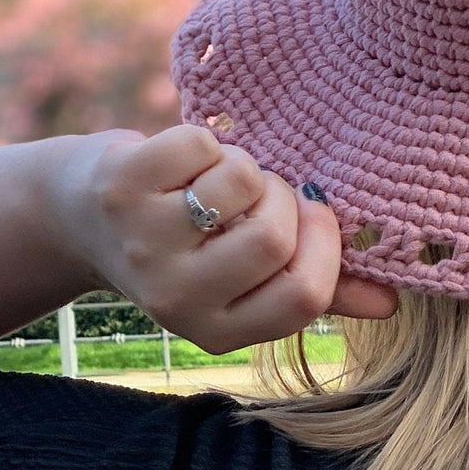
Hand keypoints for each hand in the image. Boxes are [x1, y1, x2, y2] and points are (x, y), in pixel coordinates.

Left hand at [49, 125, 398, 354]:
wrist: (79, 217)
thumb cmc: (187, 243)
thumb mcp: (245, 277)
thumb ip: (318, 287)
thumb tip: (389, 301)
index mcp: (218, 330)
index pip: (305, 296)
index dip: (324, 244)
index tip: (313, 214)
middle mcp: (175, 301)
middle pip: (274, 237)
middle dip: (282, 197)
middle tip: (258, 194)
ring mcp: (142, 245)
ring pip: (240, 184)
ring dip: (242, 166)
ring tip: (215, 179)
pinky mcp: (119, 190)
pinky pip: (201, 145)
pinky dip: (203, 139)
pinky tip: (178, 162)